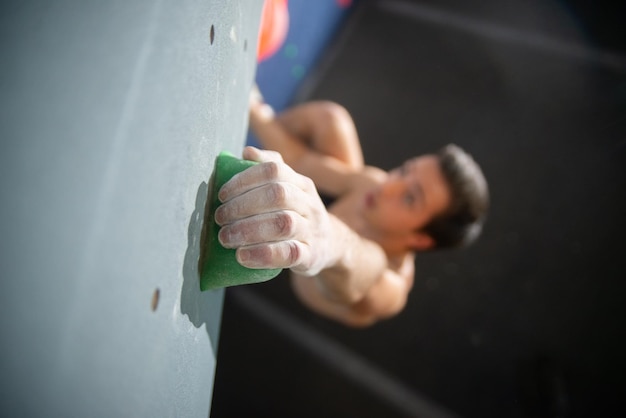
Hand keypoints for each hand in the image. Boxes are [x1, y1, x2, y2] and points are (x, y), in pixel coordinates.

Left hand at [215, 146, 336, 275]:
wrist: (330, 245)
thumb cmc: (298, 214)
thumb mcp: (290, 189)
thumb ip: (269, 168)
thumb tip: (247, 152)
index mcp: (301, 184)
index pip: (274, 170)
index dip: (245, 179)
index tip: (222, 195)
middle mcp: (309, 204)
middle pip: (278, 195)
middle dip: (243, 205)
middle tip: (220, 218)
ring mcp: (311, 230)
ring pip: (283, 224)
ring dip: (248, 230)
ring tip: (225, 237)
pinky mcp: (310, 256)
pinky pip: (289, 254)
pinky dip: (263, 254)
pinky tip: (242, 256)